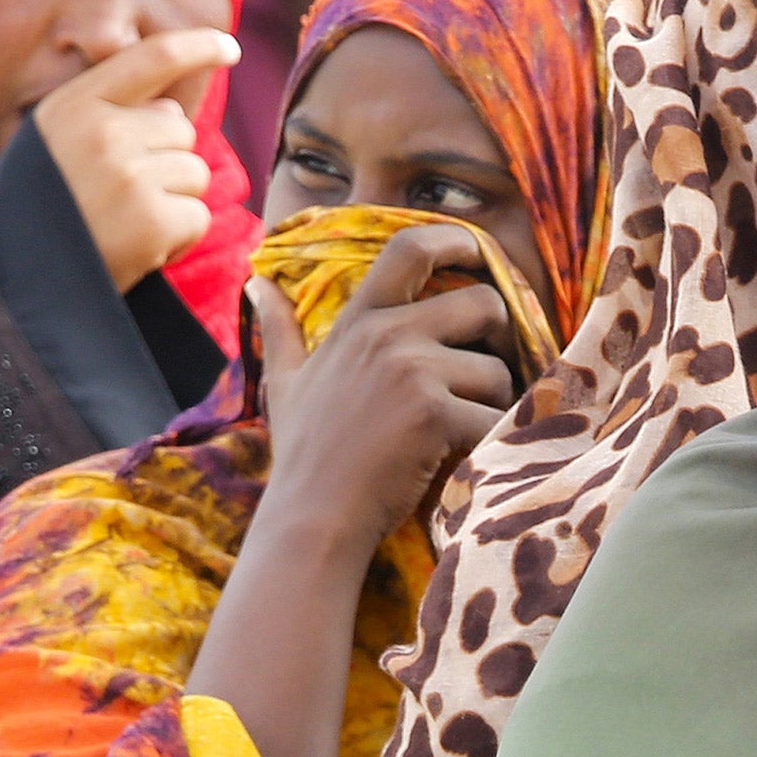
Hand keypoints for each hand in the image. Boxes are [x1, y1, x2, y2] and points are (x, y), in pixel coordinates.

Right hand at [34, 27, 240, 292]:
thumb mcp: (56, 146)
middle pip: (181, 129)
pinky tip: (140, 249)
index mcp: (73, 106)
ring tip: (125, 223)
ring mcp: (129, 175)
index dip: (195, 46)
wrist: (15, 283)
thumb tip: (174, 110)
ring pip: (195, 173)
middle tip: (121, 198)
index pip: (149, 60)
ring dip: (172, 203)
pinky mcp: (153, 219)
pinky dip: (178, 238)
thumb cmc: (43, 213)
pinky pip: (197, 216)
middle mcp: (102, 132)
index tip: (228, 45)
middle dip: (166, 162)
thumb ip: (111, 119)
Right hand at [251, 224, 517, 564]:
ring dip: (494, 401)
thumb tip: (257, 282)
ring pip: (498, 370)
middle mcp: (388, 336)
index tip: (478, 251)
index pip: (409, 249)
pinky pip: (496, 416)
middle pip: (483, 304)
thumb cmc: (304, 453)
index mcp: (358, 322)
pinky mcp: (436, 415)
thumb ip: (279, 329)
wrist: (313, 517)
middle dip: (497, 339)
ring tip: (461, 429)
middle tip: (483, 375)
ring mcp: (414, 373)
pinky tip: (464, 457)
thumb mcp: (284, 382)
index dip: (456, 240)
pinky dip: (491, 440)